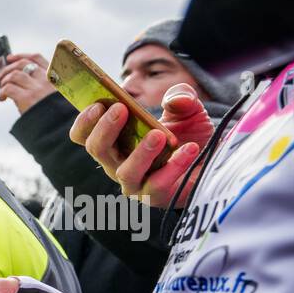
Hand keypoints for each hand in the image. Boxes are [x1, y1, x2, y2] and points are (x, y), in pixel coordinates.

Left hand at [0, 53, 54, 114]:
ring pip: (14, 75)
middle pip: (22, 64)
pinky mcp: (27, 98)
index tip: (10, 58)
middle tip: (0, 77)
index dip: (21, 56)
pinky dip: (2, 92)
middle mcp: (46, 79)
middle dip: (8, 68)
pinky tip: (2, 99)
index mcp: (54, 76)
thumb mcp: (53, 95)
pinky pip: (9, 88)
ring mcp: (37, 88)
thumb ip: (41, 85)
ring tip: (1, 90)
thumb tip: (18, 82)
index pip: (36, 58)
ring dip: (3, 81)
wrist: (58, 129)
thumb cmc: (54, 115)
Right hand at [69, 83, 209, 206]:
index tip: (99, 104)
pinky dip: (174, 165)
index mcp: (113, 141)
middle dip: (105, 129)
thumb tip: (177, 99)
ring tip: (158, 135)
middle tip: (120, 109)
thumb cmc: (189, 136)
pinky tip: (189, 149)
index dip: (85, 121)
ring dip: (140, 152)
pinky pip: (158, 184)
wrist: (209, 163)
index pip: (83, 134)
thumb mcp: (187, 109)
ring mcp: (133, 183)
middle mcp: (116, 163)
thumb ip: (182, 96)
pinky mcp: (154, 196)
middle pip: (96, 149)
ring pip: (125, 171)